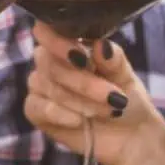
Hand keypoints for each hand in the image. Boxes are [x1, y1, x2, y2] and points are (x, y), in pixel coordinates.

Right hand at [23, 23, 164, 164]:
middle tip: (113, 96)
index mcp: (67, 43)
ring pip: (49, 87)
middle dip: (83, 82)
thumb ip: (112, 59)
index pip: (47, 30)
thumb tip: (101, 45)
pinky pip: (37, 107)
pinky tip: (79, 121)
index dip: (57, 41)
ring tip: (109, 110)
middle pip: (51, 64)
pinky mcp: (35, 110)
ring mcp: (40, 85)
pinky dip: (60, 114)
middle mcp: (48, 60)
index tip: (80, 57)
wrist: (130, 134)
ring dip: (81, 101)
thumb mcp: (125, 75)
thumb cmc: (125, 95)